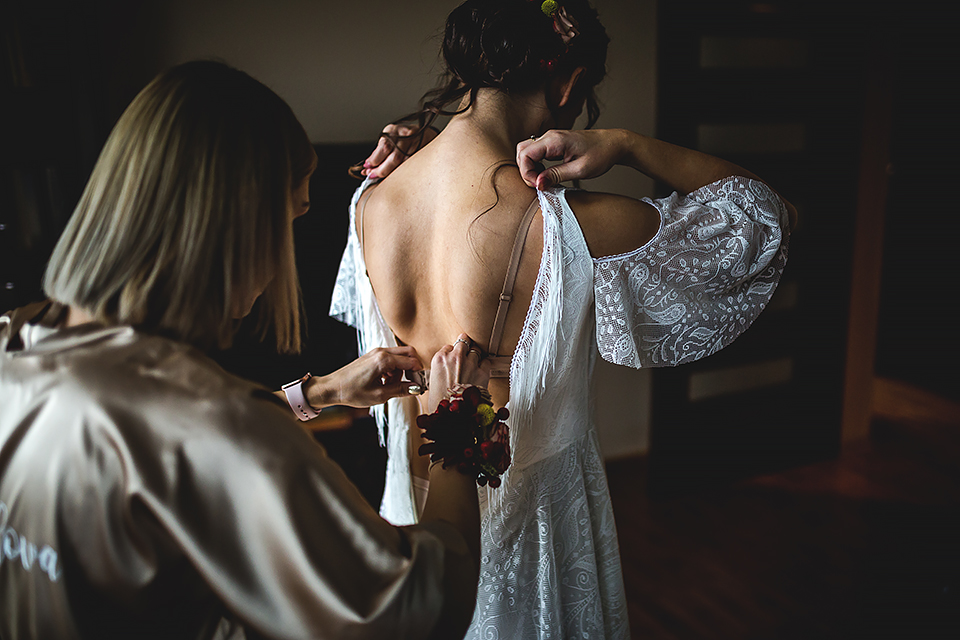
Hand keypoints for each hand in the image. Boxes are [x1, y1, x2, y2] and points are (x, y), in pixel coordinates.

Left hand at [308, 346, 423, 408]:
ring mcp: (376, 352)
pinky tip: (385, 381)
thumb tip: (417, 389)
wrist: (332, 388)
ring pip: (400, 355)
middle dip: (413, 367)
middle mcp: (381, 352)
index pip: (412, 361)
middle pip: (409, 352)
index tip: (421, 385)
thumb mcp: (380, 395)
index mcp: (384, 360)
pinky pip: (390, 358)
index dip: (419, 374)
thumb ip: (401, 390)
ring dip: (402, 369)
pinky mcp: (372, 356)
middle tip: (411, 383)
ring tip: (392, 385)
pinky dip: (393, 368)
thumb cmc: (352, 392)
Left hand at [360, 123, 438, 179]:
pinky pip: (413, 164)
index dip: (375, 159)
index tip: (367, 168)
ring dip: (392, 173)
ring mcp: (417, 142)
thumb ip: (379, 152)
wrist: (422, 134)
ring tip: (383, 177)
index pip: (384, 147)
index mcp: (392, 130)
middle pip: (395, 157)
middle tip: (373, 175)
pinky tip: (397, 175)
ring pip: (405, 163)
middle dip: (382, 169)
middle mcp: (405, 134)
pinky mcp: (424, 150)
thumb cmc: (401, 139)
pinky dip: (403, 172)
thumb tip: (367, 167)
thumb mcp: (388, 140)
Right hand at [426, 334, 490, 412]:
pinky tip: (481, 371)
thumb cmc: (440, 403)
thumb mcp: (434, 381)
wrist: (451, 416)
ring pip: (476, 349)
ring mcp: (470, 363)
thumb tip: (450, 369)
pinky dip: (484, 365)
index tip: (454, 360)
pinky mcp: (482, 372)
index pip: (449, 347)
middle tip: (466, 356)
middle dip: (465, 348)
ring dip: (475, 356)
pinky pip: (486, 361)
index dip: (452, 353)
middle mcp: (455, 357)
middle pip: (464, 342)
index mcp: (439, 359)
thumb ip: (442, 370)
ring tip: (473, 365)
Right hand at [516, 129, 627, 188]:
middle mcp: (549, 136)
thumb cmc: (601, 154)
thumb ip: (556, 176)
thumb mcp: (580, 170)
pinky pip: (536, 152)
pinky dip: (536, 164)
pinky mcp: (554, 143)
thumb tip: (538, 184)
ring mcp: (551, 138)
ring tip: (543, 180)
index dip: (527, 173)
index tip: (538, 185)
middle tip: (539, 184)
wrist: (614, 143)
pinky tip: (547, 174)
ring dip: (529, 167)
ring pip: (527, 151)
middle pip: (522, 151)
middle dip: (525, 170)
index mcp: (554, 140)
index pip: (526, 155)